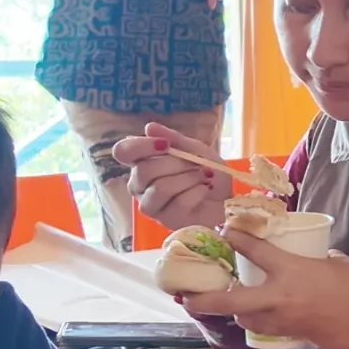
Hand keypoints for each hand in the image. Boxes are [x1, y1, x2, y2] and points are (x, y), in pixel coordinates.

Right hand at [115, 123, 231, 230]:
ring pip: (160, 188)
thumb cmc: (206, 173)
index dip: (141, 146)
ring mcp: (150, 205)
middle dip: (176, 163)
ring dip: (188, 178)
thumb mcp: (196, 150)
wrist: (226, 199)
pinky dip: (197, 192)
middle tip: (196, 164)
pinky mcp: (166, 221)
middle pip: (143, 170)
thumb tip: (150, 128)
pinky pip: (179, 203)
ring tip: (204, 177)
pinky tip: (204, 190)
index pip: (123, 151)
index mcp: (142, 162)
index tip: (165, 145)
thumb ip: (174, 139)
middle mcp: (139, 185)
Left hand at [181, 235, 348, 348]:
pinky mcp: (291, 335)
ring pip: (245, 318)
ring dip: (235, 311)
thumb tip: (312, 257)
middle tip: (187, 297)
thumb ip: (317, 257)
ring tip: (231, 303)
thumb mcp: (336, 261)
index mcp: (290, 271)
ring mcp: (282, 320)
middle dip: (205, 300)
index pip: (254, 251)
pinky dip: (257, 322)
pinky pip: (265, 329)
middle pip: (230, 300)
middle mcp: (278, 297)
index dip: (235, 239)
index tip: (223, 231)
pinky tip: (259, 317)